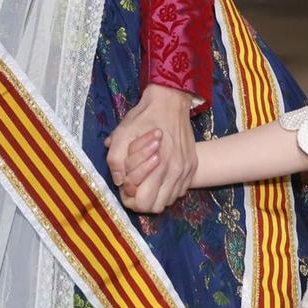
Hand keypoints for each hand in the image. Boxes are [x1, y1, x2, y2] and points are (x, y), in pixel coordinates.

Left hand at [104, 84, 196, 213]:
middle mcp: (176, 172)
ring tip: (145, 181)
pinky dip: (167, 189)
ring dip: (155, 195)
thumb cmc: (143, 117)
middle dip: (141, 200)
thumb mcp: (122, 134)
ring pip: (168, 200)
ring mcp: (186, 170)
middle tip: (132, 186)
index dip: (130, 198)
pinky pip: (179, 190)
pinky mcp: (191, 166)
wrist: (170, 100)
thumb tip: (119, 181)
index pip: (144, 203)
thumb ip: (116, 160)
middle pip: (156, 206)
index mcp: (159, 166)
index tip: (124, 186)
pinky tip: (159, 176)